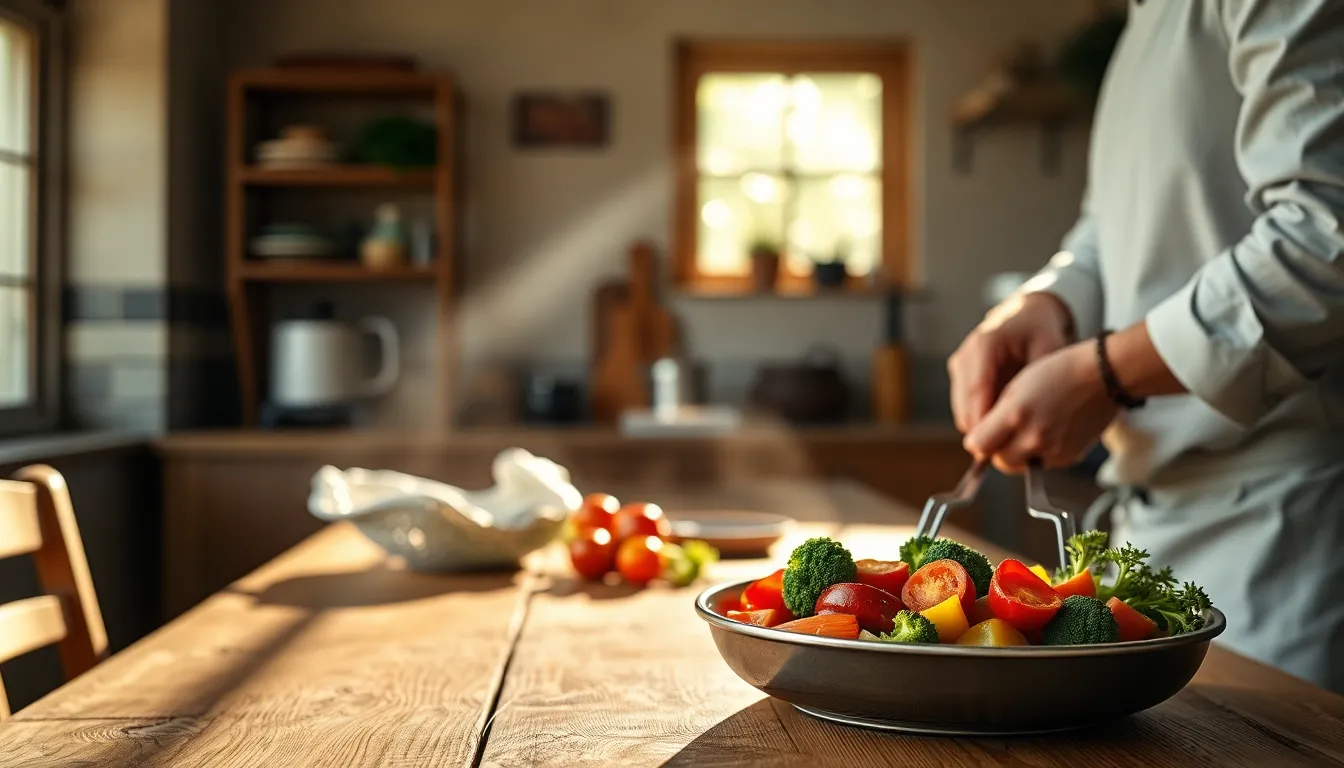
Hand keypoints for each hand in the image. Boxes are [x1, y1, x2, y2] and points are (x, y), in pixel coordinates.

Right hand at [948, 292, 1073, 433]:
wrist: (1027, 314)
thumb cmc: (1042, 330)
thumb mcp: (1049, 351)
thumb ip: (1039, 382)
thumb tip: (1032, 418)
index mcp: (984, 345)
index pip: (977, 391)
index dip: (985, 422)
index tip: (1001, 446)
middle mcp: (965, 355)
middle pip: (964, 406)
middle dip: (983, 432)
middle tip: (1009, 453)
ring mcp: (960, 366)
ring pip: (962, 410)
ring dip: (982, 429)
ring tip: (1010, 444)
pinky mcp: (961, 375)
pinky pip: (967, 407)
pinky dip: (983, 421)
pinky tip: (1005, 430)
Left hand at [963, 341, 1116, 473]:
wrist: (1103, 375)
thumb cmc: (1059, 371)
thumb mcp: (1016, 386)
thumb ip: (995, 416)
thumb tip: (979, 440)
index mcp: (1016, 415)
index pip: (979, 445)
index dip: (978, 439)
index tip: (982, 432)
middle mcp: (1034, 437)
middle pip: (1000, 461)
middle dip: (998, 450)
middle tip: (1004, 433)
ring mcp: (1054, 451)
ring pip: (1021, 466)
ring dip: (1017, 455)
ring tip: (1026, 431)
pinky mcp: (1069, 457)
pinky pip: (1043, 464)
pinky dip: (1039, 455)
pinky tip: (1047, 433)